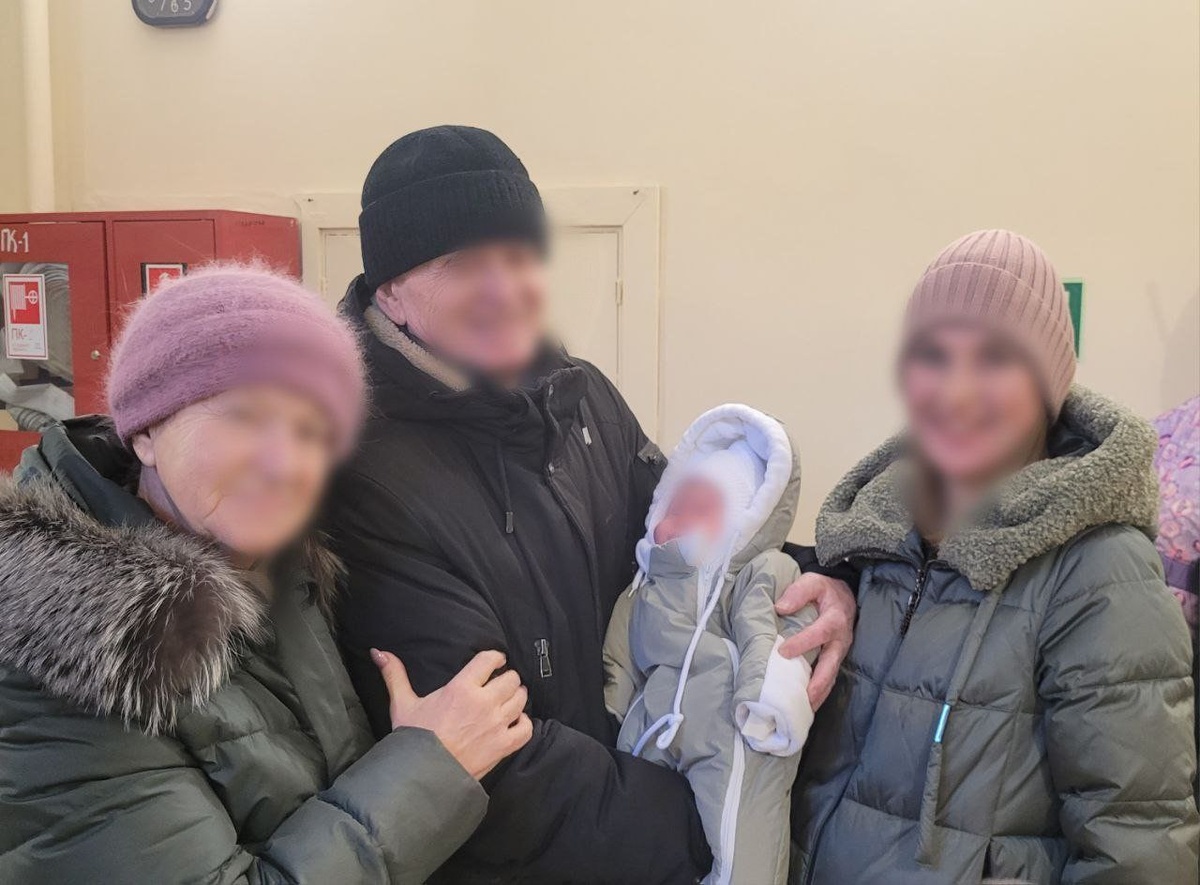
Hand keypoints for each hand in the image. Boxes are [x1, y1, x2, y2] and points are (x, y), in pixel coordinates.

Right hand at [371, 648, 532, 779]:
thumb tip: (378, 651)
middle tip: (499, 683)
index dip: (495, 657)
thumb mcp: (402, 703)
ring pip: (521, 699)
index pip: (490, 659)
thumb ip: (394, 674)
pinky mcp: (504, 746)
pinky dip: (524, 723)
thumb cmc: (413, 738)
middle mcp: (484, 703)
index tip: (494, 661)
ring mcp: (497, 725)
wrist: (423, 775)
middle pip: (511, 678)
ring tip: (508, 699)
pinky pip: (527, 728)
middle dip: (506, 678)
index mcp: (462, 688)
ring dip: (517, 697)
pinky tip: (515, 722)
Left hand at [776, 573, 855, 709]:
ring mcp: (839, 652)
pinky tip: (806, 704)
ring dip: (818, 694)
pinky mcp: (835, 659)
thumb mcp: (814, 581)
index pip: (819, 633)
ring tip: (803, 710)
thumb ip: (798, 592)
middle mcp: (841, 640)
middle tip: (803, 698)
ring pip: (830, 677)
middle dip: (818, 683)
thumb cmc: (825, 590)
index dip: (802, 643)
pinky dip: (819, 692)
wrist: (845, 596)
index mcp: (835, 619)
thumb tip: (780, 608)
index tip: (783, 652)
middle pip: (831, 665)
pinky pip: (828, 678)